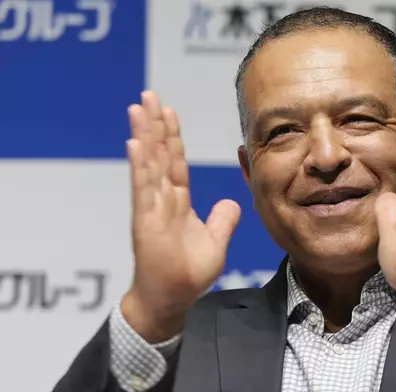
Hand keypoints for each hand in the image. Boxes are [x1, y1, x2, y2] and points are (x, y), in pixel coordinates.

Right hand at [121, 91, 240, 341]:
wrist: (172, 299)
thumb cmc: (188, 274)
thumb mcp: (215, 242)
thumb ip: (222, 220)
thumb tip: (231, 201)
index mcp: (178, 201)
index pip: (175, 161)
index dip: (172, 136)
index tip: (168, 110)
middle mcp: (162, 199)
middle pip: (159, 154)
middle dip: (154, 124)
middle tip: (148, 95)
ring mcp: (152, 208)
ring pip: (149, 164)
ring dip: (144, 135)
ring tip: (138, 108)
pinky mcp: (146, 222)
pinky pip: (143, 190)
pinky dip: (140, 166)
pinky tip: (136, 143)